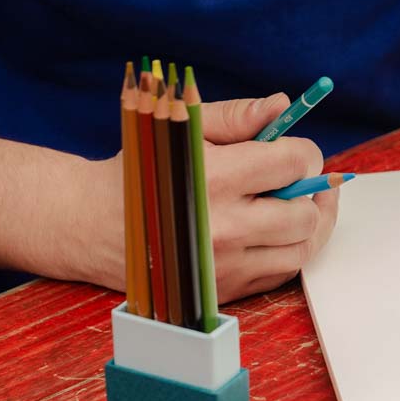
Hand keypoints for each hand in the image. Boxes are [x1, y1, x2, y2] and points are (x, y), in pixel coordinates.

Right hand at [70, 94, 338, 300]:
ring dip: (306, 226)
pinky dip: (285, 251)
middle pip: (305, 214)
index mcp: (215, 177)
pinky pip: (279, 276)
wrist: (89, 223)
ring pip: (300, 252)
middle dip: (310, 192)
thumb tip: (282, 107)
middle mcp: (222, 228)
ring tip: (294, 204)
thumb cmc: (140, 168)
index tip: (295, 152)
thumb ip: (236, 116)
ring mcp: (223, 267)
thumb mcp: (180, 128)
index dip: (304, 153)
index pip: (294, 164)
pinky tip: (273, 231)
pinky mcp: (221, 293)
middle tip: (299, 180)